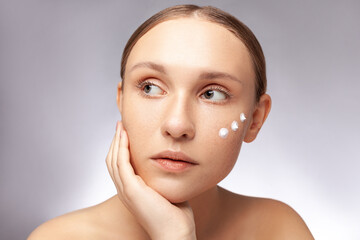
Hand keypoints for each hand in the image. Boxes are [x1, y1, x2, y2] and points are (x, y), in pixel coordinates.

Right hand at [106, 121, 196, 239]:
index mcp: (132, 192)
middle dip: (116, 142)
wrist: (176, 233)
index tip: (127, 134)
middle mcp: (125, 191)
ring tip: (121, 126)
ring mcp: (126, 191)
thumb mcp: (166, 191)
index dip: (121, 149)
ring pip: (114, 160)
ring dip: (117, 141)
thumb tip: (171, 166)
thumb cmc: (175, 217)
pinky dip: (121, 148)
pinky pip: (122, 163)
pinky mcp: (131, 190)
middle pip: (112, 161)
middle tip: (121, 125)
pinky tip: (125, 136)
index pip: (120, 166)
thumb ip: (163, 178)